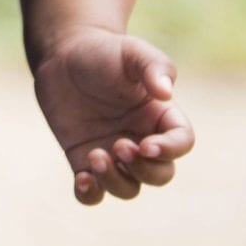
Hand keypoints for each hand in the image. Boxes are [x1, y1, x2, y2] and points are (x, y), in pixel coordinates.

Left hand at [31, 27, 195, 204]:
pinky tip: (82, 179)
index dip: (170, 150)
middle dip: (143, 170)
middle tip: (118, 146)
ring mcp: (114, 153)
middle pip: (159, 175)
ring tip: (95, 156)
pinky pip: (93, 192)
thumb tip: (166, 92)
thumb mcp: (131, 51)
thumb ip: (153, 66)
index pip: (182, 142)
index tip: (146, 144)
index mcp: (160, 116)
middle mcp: (142, 139)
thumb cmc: (103, 51)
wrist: (63, 54)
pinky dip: (91, 194)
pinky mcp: (84, 159)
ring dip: (116, 182)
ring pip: (128, 188)